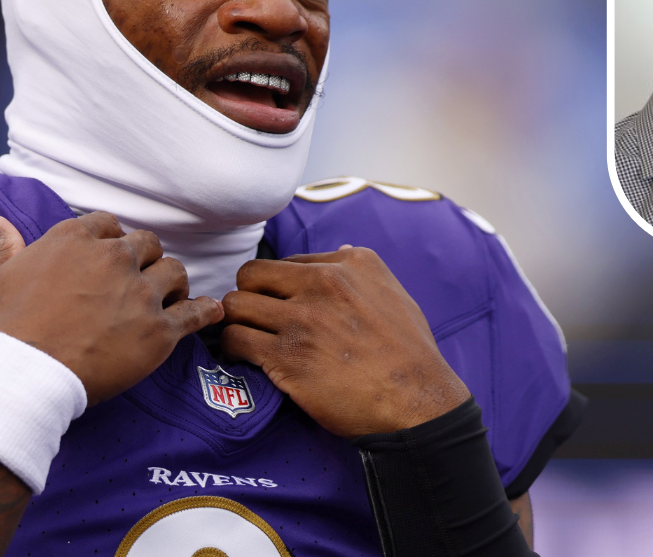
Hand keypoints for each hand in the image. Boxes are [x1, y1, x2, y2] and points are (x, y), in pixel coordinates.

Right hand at [0, 212, 221, 405]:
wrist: (26, 375)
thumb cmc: (8, 328)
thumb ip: (6, 247)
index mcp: (76, 239)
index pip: (109, 225)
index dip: (112, 241)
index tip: (111, 258)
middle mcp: (114, 259)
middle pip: (147, 244)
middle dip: (145, 260)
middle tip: (140, 280)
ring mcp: (140, 294)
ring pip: (174, 272)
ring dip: (172, 283)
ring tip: (170, 297)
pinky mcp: (159, 331)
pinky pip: (195, 313)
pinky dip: (205, 311)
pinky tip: (211, 310)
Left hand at [220, 245, 469, 437]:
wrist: (418, 401)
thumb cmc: (410, 354)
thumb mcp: (394, 295)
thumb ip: (361, 273)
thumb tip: (339, 252)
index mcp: (349, 265)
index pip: (287, 263)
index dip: (278, 287)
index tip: (280, 307)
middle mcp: (322, 283)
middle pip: (251, 275)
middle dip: (248, 296)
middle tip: (255, 319)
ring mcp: (302, 319)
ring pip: (235, 304)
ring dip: (236, 322)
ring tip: (246, 338)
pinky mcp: (286, 355)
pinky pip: (235, 338)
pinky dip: (234, 349)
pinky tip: (246, 358)